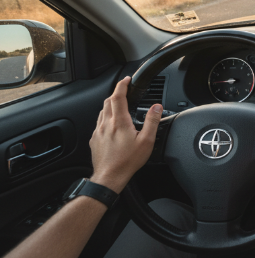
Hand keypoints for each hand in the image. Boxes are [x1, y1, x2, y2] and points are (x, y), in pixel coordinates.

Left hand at [89, 76, 161, 192]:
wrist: (109, 177)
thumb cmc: (128, 161)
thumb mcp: (147, 141)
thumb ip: (152, 121)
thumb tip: (157, 107)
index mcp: (119, 122)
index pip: (118, 96)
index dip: (122, 85)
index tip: (127, 80)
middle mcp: (106, 124)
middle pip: (107, 101)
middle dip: (116, 94)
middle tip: (124, 92)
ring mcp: (98, 132)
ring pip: (102, 112)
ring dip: (110, 106)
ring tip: (119, 108)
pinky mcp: (94, 140)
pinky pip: (99, 123)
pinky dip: (106, 119)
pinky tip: (112, 126)